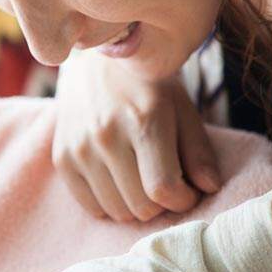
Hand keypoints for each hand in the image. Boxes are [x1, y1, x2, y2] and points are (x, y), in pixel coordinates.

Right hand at [53, 49, 220, 221]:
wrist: (95, 59)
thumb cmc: (147, 85)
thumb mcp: (181, 108)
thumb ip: (198, 151)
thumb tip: (209, 188)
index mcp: (144, 120)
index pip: (163, 187)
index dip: (183, 200)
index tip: (188, 191)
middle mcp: (107, 135)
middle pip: (141, 206)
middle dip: (162, 204)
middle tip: (166, 183)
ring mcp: (79, 148)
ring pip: (117, 211)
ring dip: (136, 205)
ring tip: (142, 180)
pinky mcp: (62, 158)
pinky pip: (92, 207)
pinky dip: (110, 203)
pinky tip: (119, 180)